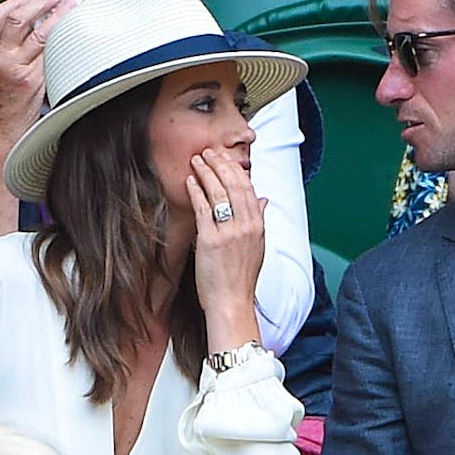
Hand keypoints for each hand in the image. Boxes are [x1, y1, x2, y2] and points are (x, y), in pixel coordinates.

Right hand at [0, 0, 74, 150]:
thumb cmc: (0, 103)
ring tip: (71, 8)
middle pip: (18, 17)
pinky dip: (63, 43)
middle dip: (40, 2)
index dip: (18, 0)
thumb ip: (9, 49)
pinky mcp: (34, 82)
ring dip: (58, 17)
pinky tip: (74, 37)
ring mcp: (17, 68)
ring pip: (40, 34)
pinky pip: (52, 56)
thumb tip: (34, 28)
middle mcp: (0, 57)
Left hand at [186, 148, 266, 315]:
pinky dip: (196, 191)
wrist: (232, 302)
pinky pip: (203, 208)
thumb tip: (263, 200)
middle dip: (221, 165)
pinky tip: (190, 181)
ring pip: (218, 192)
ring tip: (197, 160)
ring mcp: (229, 233)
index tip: (226, 159)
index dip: (237, 170)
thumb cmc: (241, 278)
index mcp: (258, 226)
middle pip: (235, 185)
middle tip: (209, 152)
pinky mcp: (210, 240)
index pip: (249, 189)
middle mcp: (246, 226)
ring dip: (206, 172)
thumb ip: (259, 221)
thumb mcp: (258, 247)